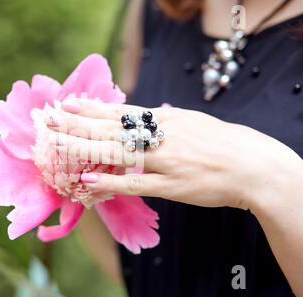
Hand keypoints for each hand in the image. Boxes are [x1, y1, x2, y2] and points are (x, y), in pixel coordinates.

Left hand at [45, 98, 302, 211]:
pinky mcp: (171, 185)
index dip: (91, 109)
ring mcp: (165, 160)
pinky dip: (110, 180)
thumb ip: (162, 120)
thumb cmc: (220, 143)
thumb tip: (141, 113)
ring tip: (57, 146)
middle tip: (50, 121)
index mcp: (165, 120)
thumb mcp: (190, 122)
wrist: (252, 166)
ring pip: (117, 153)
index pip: (120, 112)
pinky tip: (88, 178)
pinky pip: (135, 183)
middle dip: (78, 125)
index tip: (67, 104)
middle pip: (111, 129)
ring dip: (85, 149)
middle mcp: (161, 136)